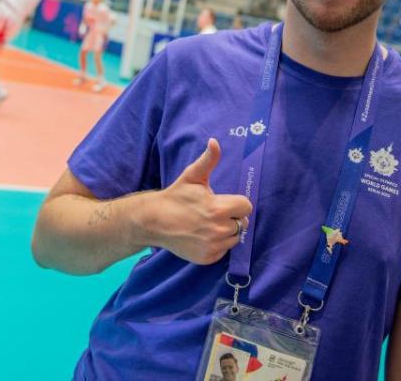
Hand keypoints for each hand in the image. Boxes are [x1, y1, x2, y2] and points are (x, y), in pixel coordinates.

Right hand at [142, 138, 250, 264]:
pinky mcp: (208, 258)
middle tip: (213, 213)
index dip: (236, 203)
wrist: (155, 221)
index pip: (246, 207)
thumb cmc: (176, 196)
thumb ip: (208, 160)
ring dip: (226, 232)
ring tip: (208, 224)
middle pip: (241, 223)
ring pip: (234, 238)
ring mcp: (213, 246)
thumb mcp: (192, 176)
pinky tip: (203, 236)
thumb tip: (215, 141)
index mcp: (218, 208)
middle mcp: (218, 229)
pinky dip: (217, 245)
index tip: (224, 202)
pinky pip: (224, 251)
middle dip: (231, 217)